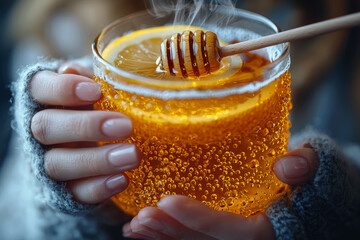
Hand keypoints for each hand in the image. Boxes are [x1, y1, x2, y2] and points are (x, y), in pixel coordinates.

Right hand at [30, 62, 139, 203]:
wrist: (83, 149)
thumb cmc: (93, 109)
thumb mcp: (94, 91)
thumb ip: (93, 81)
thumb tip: (86, 71)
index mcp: (44, 100)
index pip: (39, 87)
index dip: (63, 89)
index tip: (96, 91)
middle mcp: (40, 131)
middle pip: (46, 128)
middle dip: (86, 127)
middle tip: (125, 126)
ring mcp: (47, 163)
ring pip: (58, 164)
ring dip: (97, 161)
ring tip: (133, 156)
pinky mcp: (63, 191)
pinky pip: (75, 192)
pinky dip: (99, 187)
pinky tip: (122, 180)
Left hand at [122, 148, 318, 239]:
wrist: (307, 194)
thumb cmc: (307, 180)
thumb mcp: (314, 168)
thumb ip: (304, 166)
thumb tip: (287, 163)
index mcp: (269, 229)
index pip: (233, 231)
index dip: (200, 219)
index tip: (168, 201)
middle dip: (171, 232)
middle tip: (140, 217)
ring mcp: (232, 239)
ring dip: (163, 238)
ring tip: (135, 225)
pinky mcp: (221, 235)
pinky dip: (167, 236)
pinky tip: (144, 229)